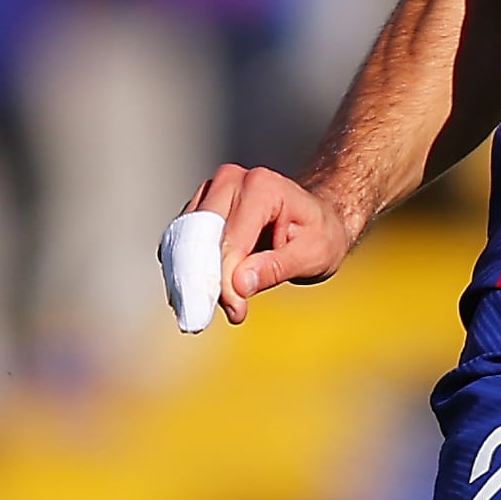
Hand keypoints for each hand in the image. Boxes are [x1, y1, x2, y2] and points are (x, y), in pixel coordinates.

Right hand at [184, 163, 364, 322]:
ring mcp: (211, 190)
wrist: (317, 219)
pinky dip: (184, 269)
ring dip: (188, 277)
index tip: (235, 312)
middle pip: (200, 238)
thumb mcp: (314, 255)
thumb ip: (277, 268)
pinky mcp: (198, 206)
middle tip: (203, 319)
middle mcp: (231, 180)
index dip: (227, 281)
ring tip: (200, 310)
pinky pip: (179, 240)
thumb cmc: (320, 236)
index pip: (232, 241)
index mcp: (262, 186)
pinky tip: (196, 294)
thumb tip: (238, 286)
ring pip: (184, 240)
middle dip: (202, 281)